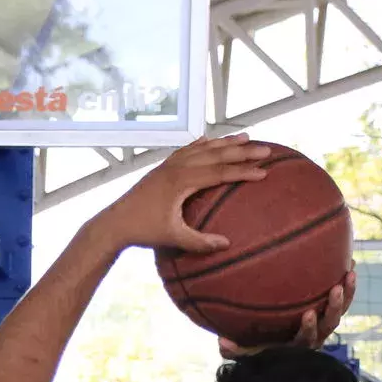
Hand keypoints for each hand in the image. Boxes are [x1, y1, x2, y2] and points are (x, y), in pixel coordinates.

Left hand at [91, 133, 272, 252]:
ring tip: (246, 137)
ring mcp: (169, 165)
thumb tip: (227, 244)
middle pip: (215, 155)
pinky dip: (202, 143)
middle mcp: (176, 167)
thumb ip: (200, 242)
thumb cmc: (144, 231)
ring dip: (225, 142)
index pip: (219, 173)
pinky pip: (187, 150)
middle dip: (242, 151)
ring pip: (202, 148)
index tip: (264, 172)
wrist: (115, 222)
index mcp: (181, 181)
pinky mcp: (163, 168)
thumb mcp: (173, 238)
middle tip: (265, 149)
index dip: (243, 171)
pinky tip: (211, 140)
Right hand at [217, 271, 355, 358]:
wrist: (282, 348)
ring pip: (340, 311)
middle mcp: (316, 337)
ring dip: (346, 293)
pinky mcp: (330, 313)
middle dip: (333, 307)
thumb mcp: (248, 351)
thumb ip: (236, 350)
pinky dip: (348, 283)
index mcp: (298, 346)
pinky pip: (343, 299)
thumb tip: (221, 342)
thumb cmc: (262, 348)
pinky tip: (350, 263)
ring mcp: (325, 325)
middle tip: (335, 290)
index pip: (306, 338)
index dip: (309, 327)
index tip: (308, 314)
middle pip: (330, 324)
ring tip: (349, 273)